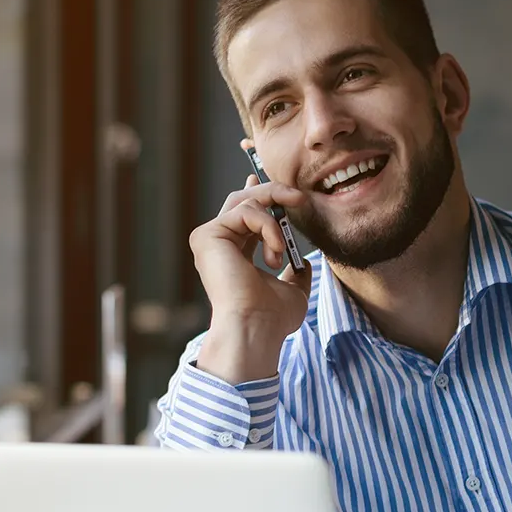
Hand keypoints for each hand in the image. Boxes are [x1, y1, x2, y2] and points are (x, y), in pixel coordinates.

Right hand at [190, 174, 310, 382]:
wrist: (257, 327)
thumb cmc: (273, 318)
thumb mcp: (293, 291)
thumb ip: (295, 273)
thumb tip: (304, 263)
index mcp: (235, 253)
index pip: (244, 214)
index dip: (258, 194)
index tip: (270, 183)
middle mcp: (218, 243)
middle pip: (242, 199)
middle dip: (273, 192)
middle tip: (299, 198)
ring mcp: (210, 238)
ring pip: (247, 202)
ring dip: (275, 225)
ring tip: (281, 255)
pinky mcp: (207, 235)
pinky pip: (247, 212)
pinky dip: (269, 229)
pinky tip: (274, 255)